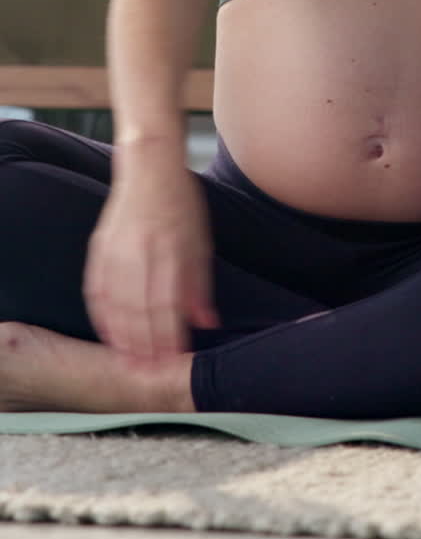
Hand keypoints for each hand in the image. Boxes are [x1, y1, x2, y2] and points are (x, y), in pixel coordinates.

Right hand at [83, 164, 219, 363]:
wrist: (149, 166)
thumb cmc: (181, 203)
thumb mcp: (201, 240)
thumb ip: (200, 284)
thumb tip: (207, 323)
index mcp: (170, 247)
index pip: (166, 303)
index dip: (168, 336)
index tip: (173, 360)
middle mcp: (140, 250)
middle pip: (138, 309)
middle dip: (145, 345)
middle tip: (150, 372)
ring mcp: (116, 249)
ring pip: (115, 304)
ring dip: (122, 337)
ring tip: (130, 362)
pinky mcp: (99, 247)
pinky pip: (96, 289)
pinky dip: (101, 315)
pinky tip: (108, 334)